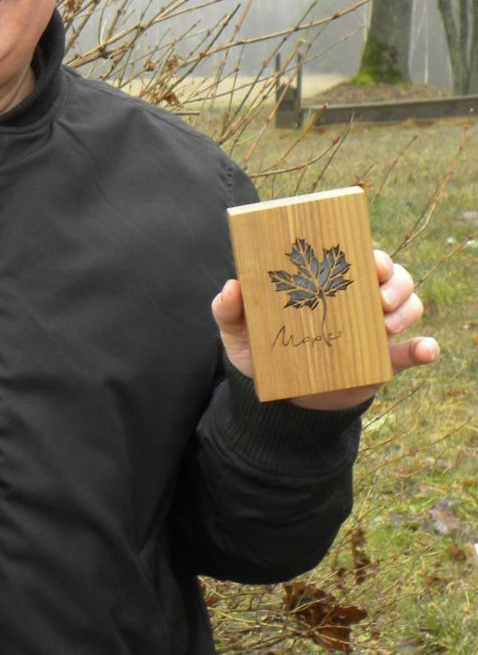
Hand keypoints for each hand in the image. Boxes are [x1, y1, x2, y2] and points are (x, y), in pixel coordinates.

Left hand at [211, 249, 439, 411]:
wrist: (275, 401)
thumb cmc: (260, 354)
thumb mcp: (238, 332)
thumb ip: (228, 309)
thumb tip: (233, 286)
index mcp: (326, 282)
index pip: (356, 256)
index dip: (370, 253)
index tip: (369, 261)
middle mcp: (356, 300)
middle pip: (391, 275)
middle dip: (393, 277)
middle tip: (379, 293)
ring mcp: (373, 329)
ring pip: (408, 305)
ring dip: (405, 308)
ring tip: (385, 324)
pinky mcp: (384, 361)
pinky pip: (414, 352)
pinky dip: (425, 348)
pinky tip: (425, 350)